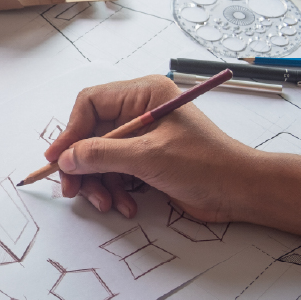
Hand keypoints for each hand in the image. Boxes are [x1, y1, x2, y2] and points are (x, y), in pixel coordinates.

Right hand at [44, 75, 253, 222]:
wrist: (242, 193)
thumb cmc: (205, 164)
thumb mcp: (148, 157)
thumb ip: (102, 155)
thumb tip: (66, 159)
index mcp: (143, 94)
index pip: (90, 103)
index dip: (70, 131)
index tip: (58, 159)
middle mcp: (139, 111)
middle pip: (90, 134)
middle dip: (82, 165)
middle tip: (72, 190)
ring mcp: (141, 136)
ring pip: (98, 157)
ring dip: (98, 183)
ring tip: (107, 203)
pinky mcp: (144, 159)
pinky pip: (113, 171)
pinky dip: (113, 190)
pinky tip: (125, 205)